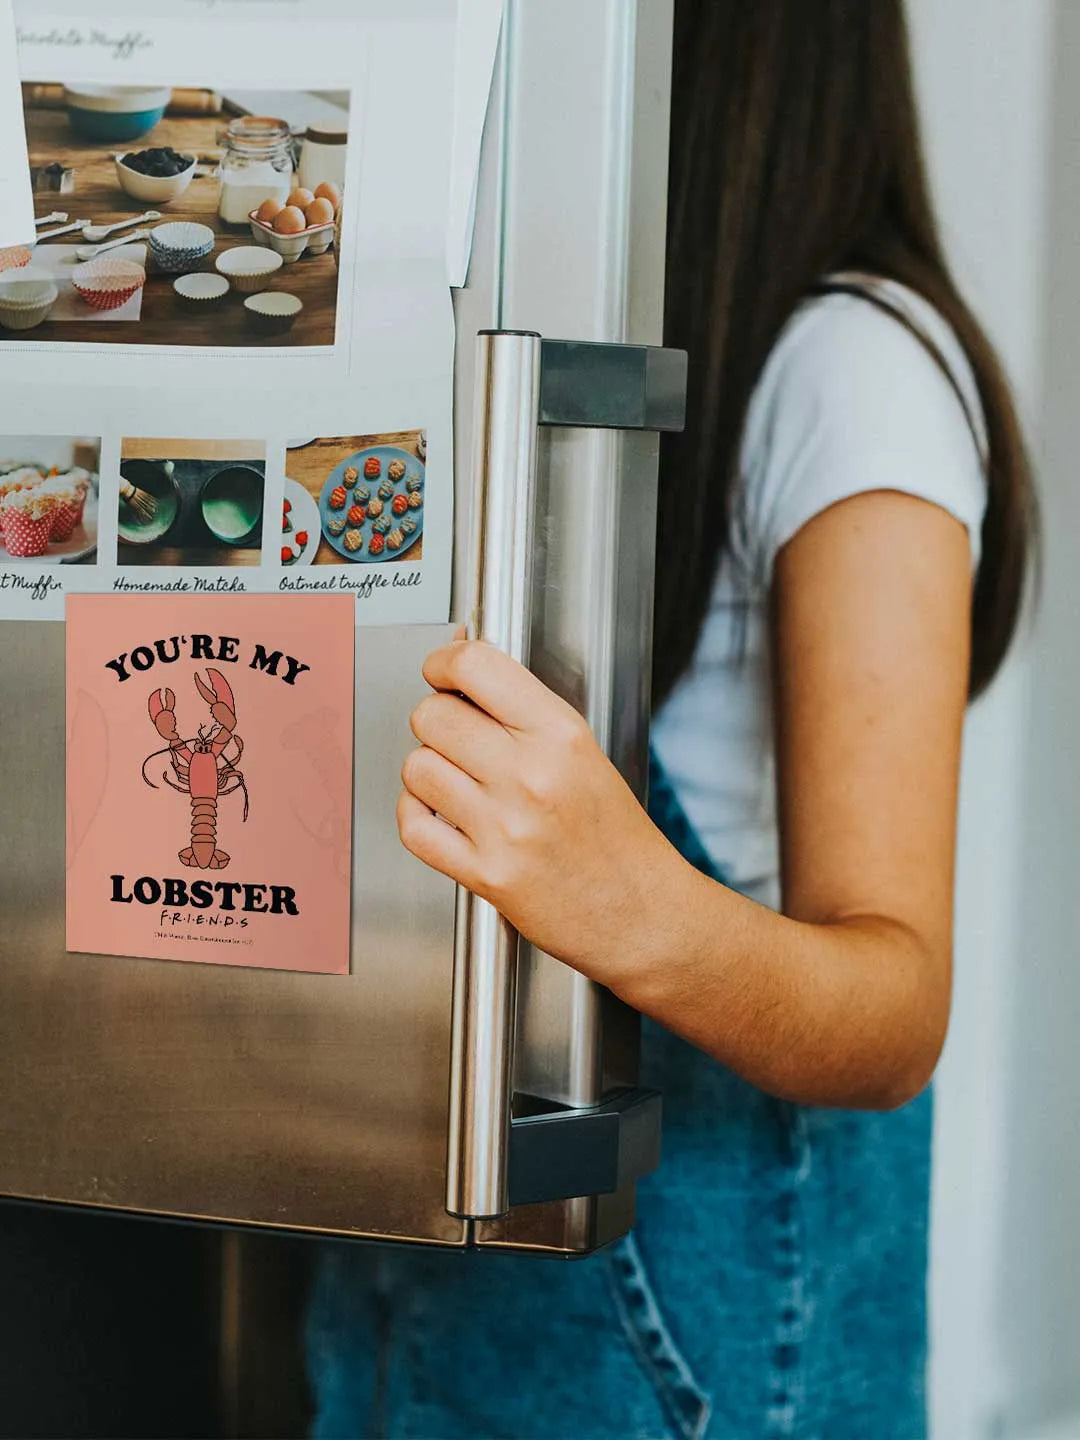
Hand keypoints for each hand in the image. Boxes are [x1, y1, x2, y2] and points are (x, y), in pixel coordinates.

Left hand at [397, 639, 685, 976]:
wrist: (640, 913)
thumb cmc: (616, 837)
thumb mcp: (584, 753)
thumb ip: (524, 712)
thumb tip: (462, 666)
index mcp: (561, 735)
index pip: (476, 668)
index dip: (444, 662)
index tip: (441, 670)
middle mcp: (531, 775)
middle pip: (433, 716)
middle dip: (436, 721)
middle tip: (454, 735)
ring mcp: (505, 826)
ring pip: (417, 767)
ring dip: (427, 771)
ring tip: (456, 782)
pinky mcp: (486, 874)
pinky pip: (414, 826)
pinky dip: (416, 816)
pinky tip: (440, 815)